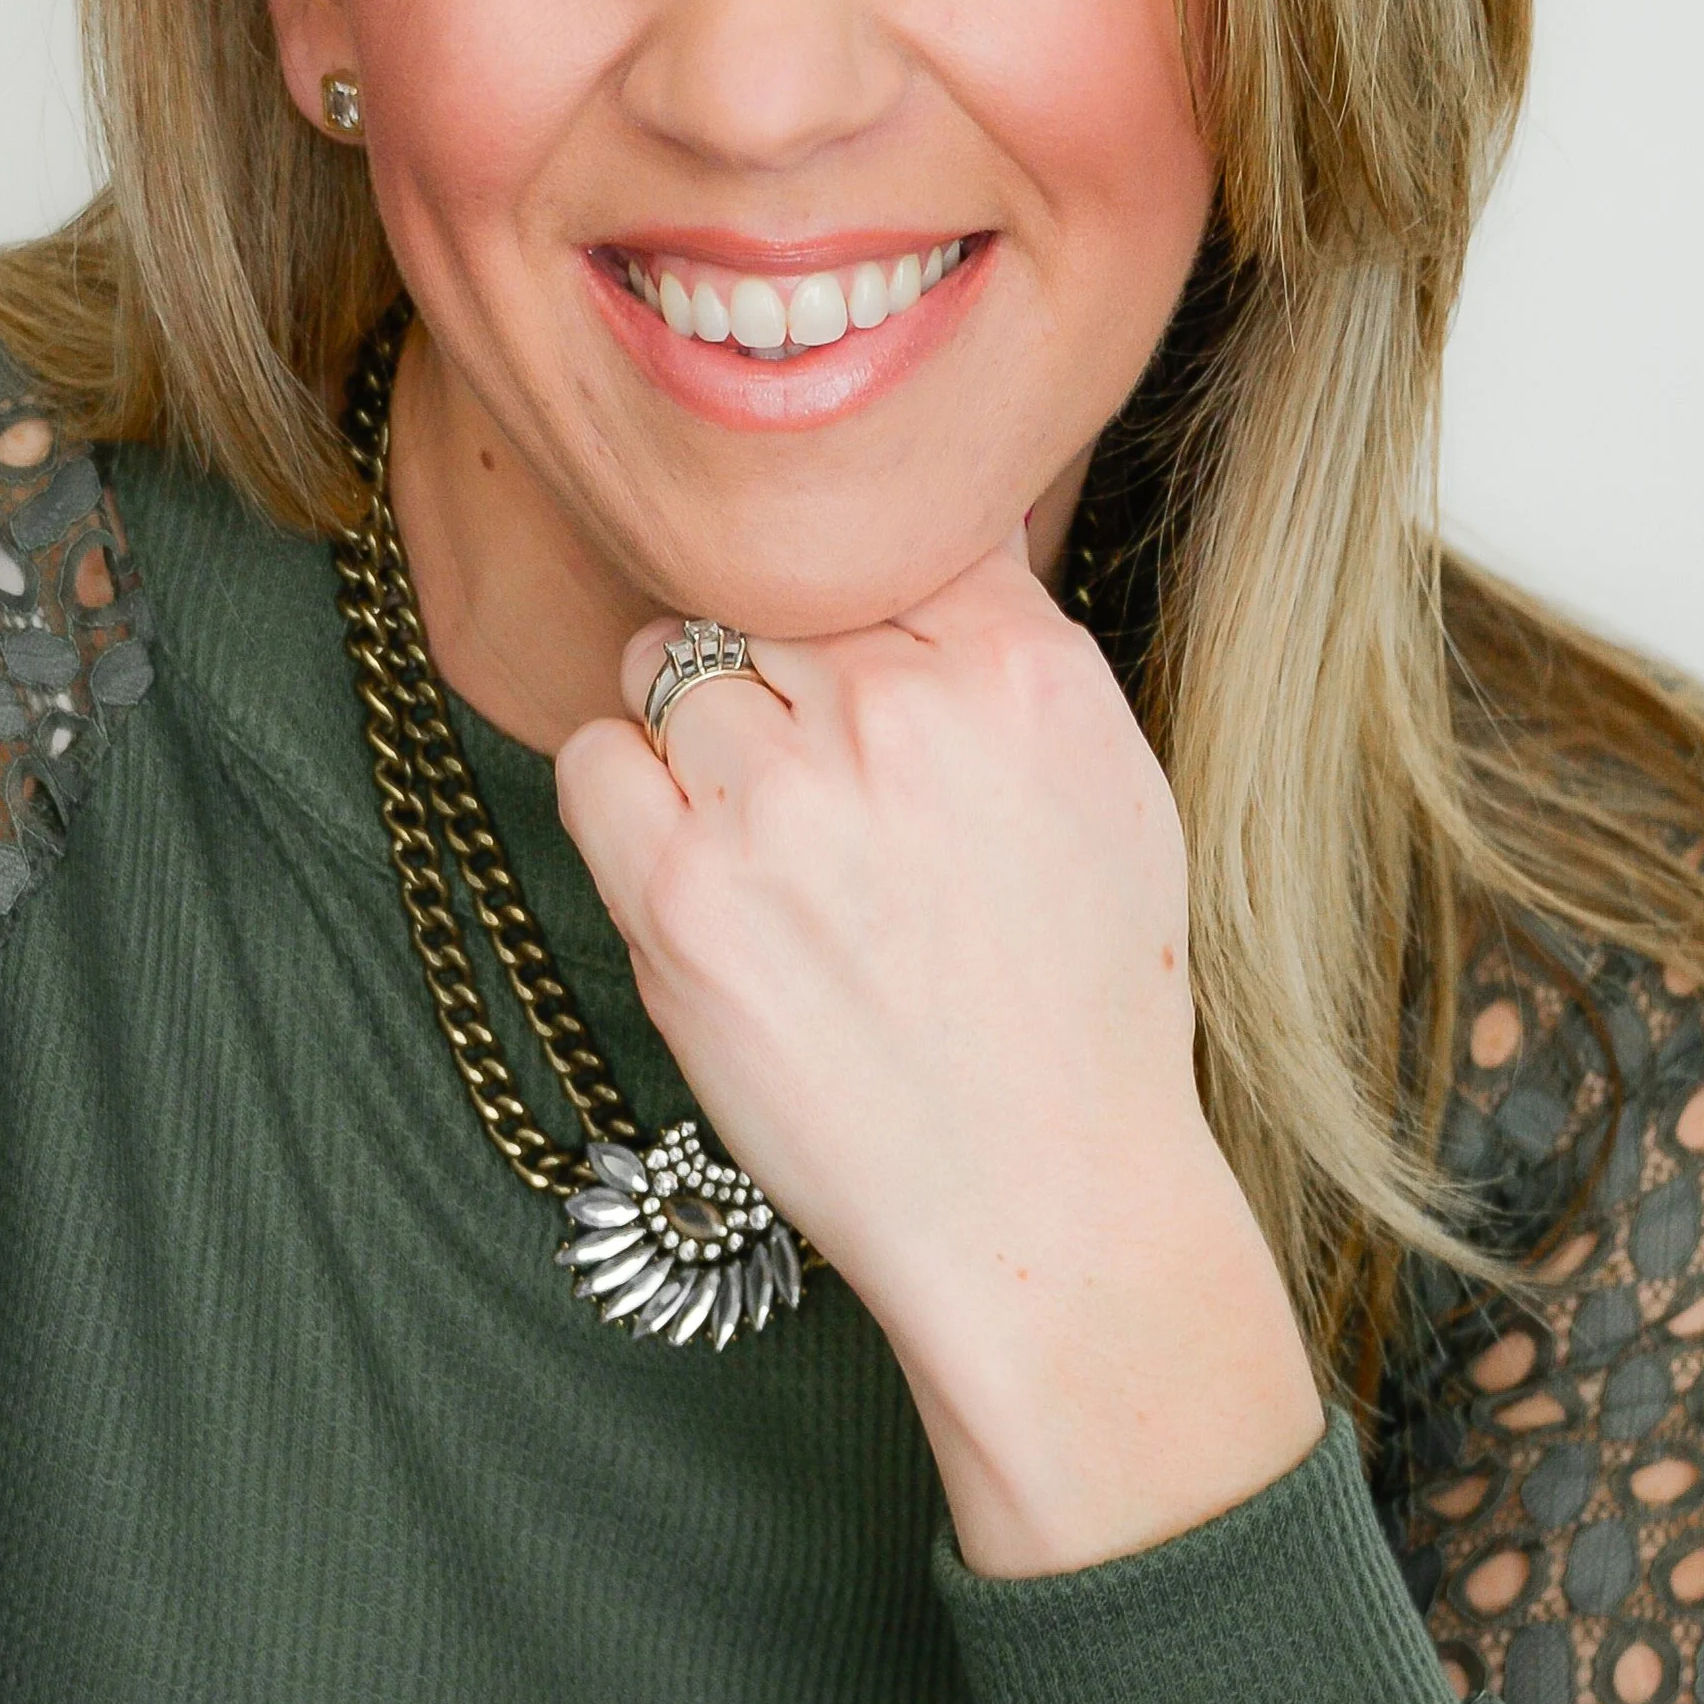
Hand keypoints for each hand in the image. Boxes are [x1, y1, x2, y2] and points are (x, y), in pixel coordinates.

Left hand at [554, 543, 1322, 1575]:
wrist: (1038, 1194)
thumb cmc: (1080, 997)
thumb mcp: (1111, 778)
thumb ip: (1016, 637)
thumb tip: (942, 509)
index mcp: (1017, 668)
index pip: (885, 537)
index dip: (863, 614)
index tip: (870, 686)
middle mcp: (893, 714)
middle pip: (764, 598)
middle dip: (780, 675)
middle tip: (826, 795)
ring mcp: (776, 801)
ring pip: (670, 668)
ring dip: (698, 738)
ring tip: (774, 850)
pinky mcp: (677, 893)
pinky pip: (592, 759)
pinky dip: (627, 802)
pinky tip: (700, 875)